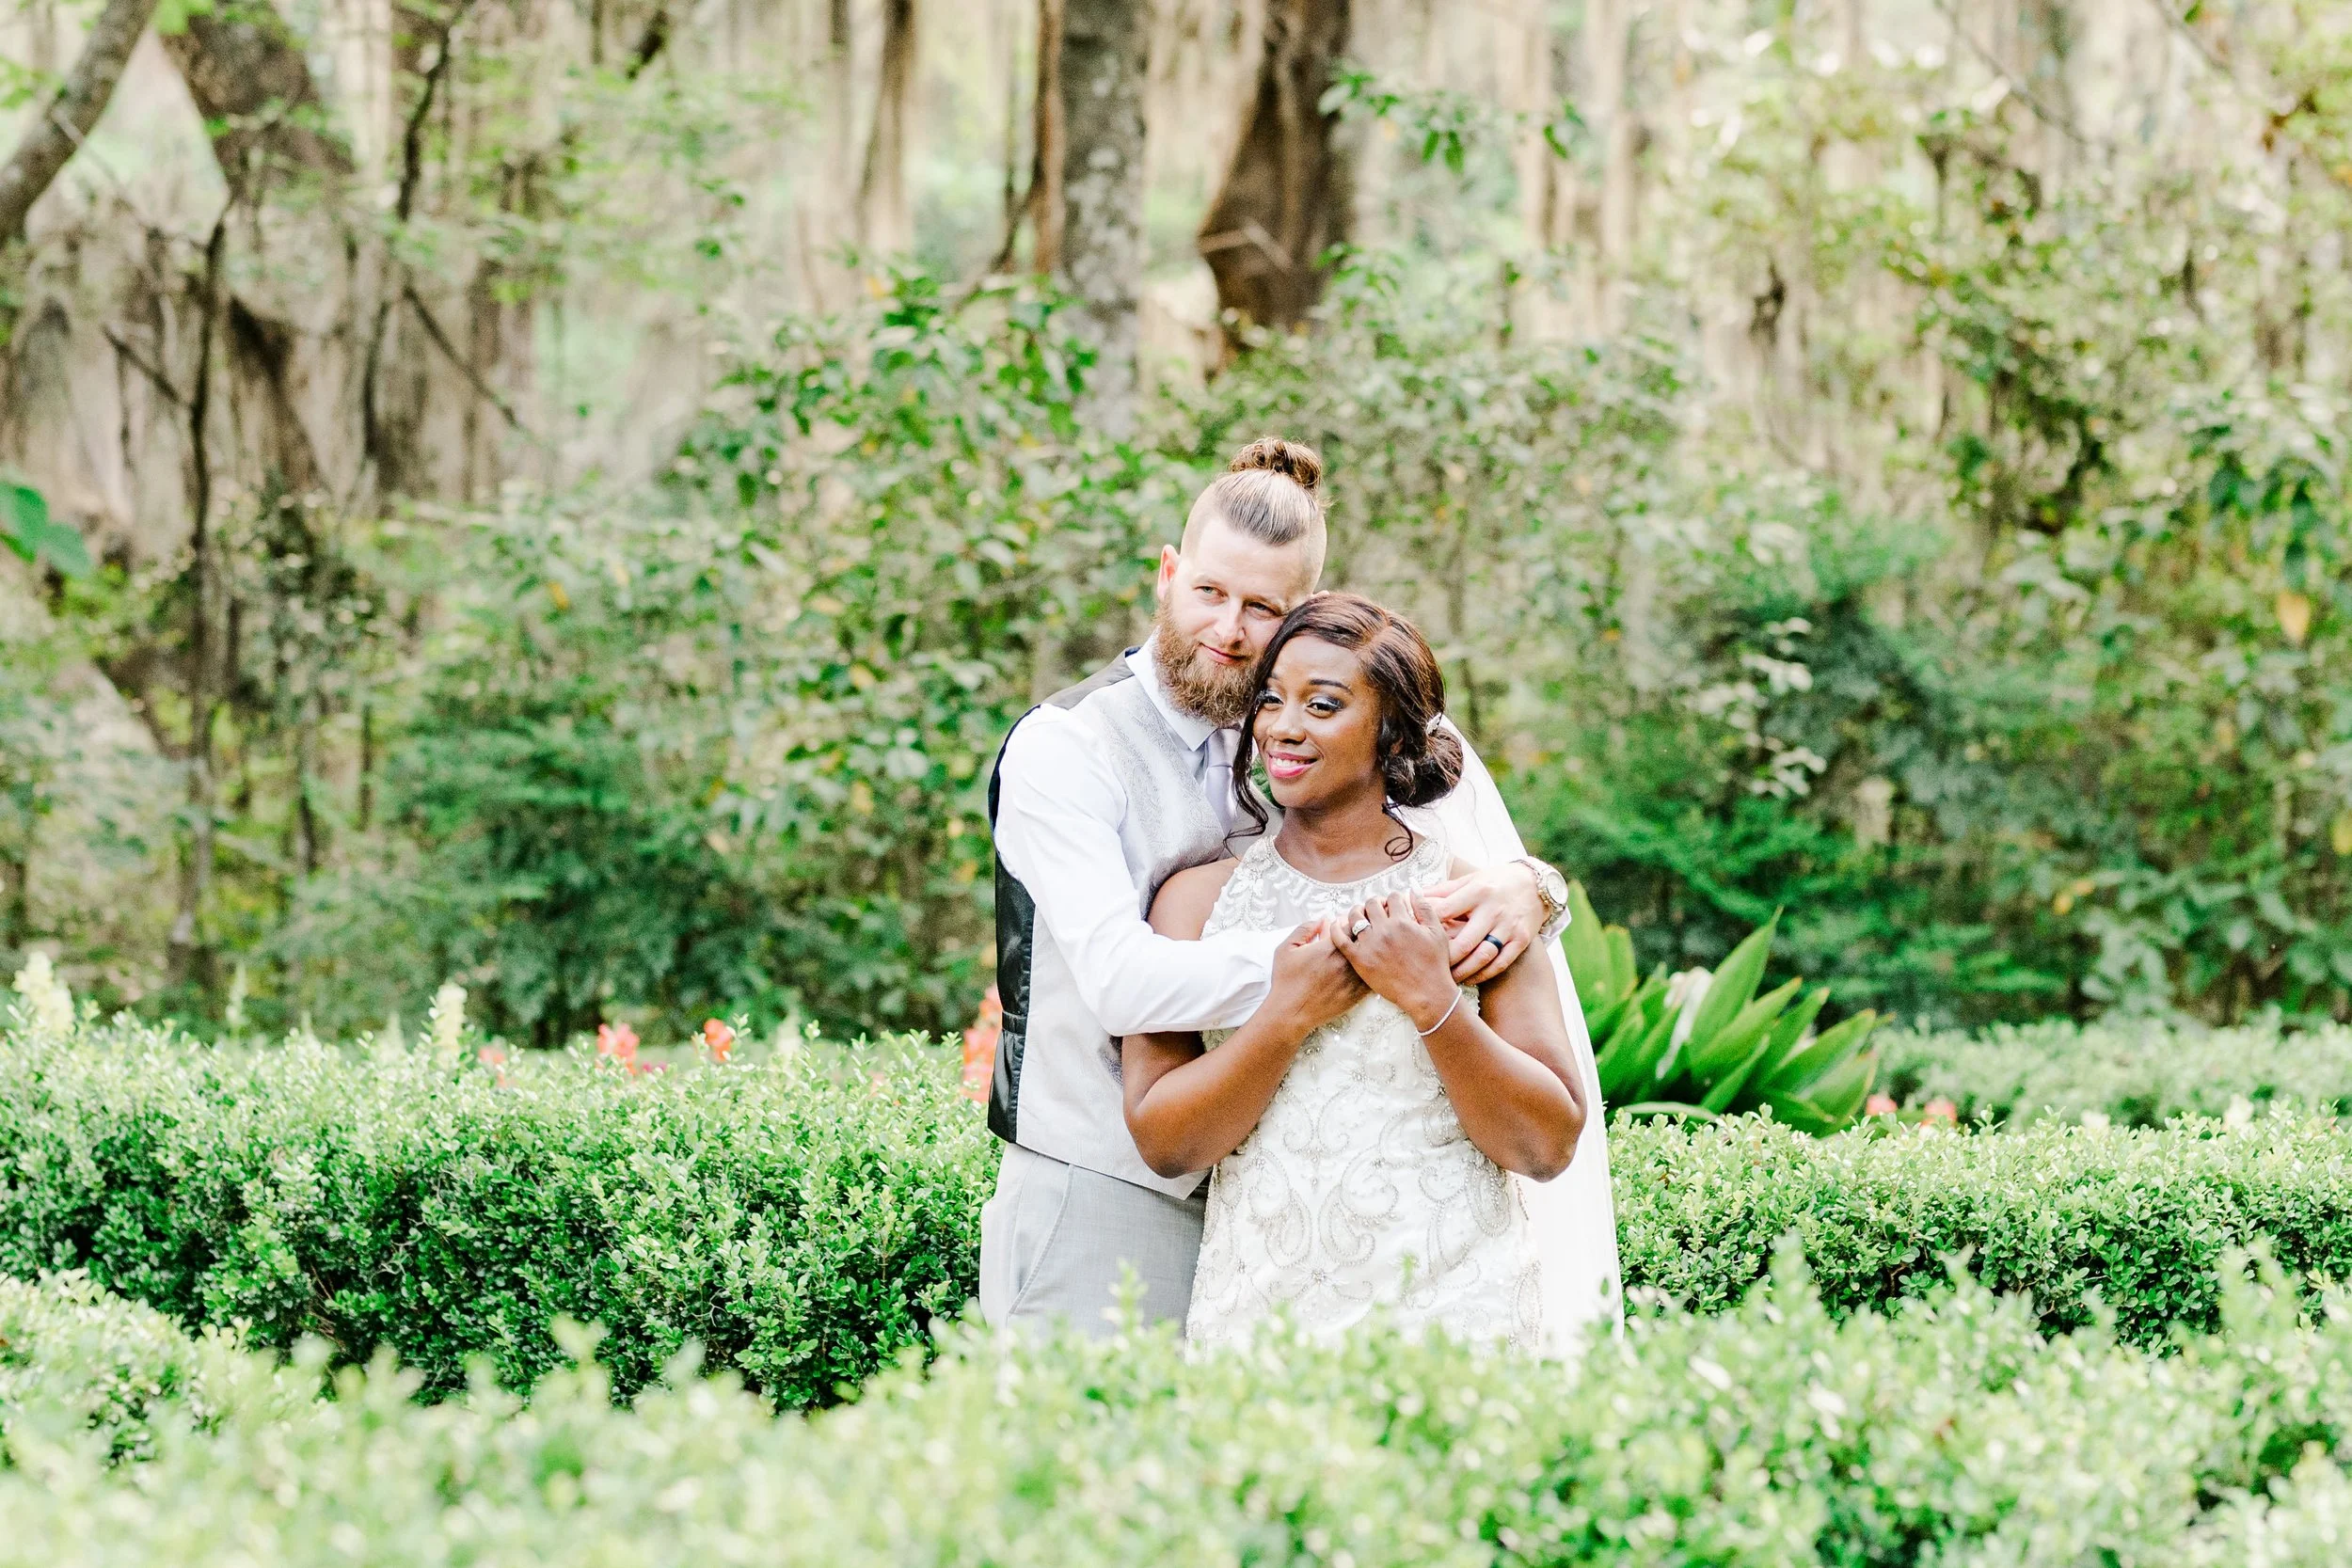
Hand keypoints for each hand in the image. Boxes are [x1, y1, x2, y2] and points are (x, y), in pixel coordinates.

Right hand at [1266, 919, 1368, 1035]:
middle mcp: (1346, 961)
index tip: (1349, 923)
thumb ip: (1305, 929)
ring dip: (1370, 951)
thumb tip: (1323, 919)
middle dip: (1364, 934)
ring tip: (1366, 950)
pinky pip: (1373, 977)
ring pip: (1372, 958)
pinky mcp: (1358, 994)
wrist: (1291, 1013)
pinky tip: (1367, 969)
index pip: (1352, 924)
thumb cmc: (1287, 981)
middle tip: (1359, 934)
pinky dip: (1372, 970)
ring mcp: (1354, 979)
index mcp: (1330, 947)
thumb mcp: (1287, 948)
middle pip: (1366, 939)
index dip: (1353, 920)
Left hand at [1337, 892, 1459, 1029]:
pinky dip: (1336, 928)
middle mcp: (1384, 930)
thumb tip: (1412, 890)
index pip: (1392, 898)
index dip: (1393, 899)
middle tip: (1377, 909)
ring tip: (1360, 916)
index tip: (1393, 904)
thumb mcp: (1436, 932)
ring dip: (1357, 912)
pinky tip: (1337, 924)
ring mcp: (1370, 945)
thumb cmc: (1434, 964)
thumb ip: (1424, 908)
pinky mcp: (1359, 960)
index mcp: (1402, 921)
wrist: (1426, 993)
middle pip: (1371, 904)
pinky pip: (1340, 939)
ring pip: (1354, 917)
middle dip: (1375, 903)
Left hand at [1425, 861, 1543, 984]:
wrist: (1536, 884)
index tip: (1412, 937)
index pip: (1446, 911)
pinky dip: (1484, 974)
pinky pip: (1500, 963)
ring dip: (1463, 971)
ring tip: (1447, 979)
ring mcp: (1508, 927)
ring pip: (1483, 956)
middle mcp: (1493, 910)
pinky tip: (1470, 978)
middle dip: (1444, 959)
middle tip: (1428, 969)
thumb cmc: (1496, 881)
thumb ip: (1444, 891)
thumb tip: (1415, 896)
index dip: (1426, 926)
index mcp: (1477, 892)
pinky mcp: (1521, 940)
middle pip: (1464, 941)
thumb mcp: (1471, 880)